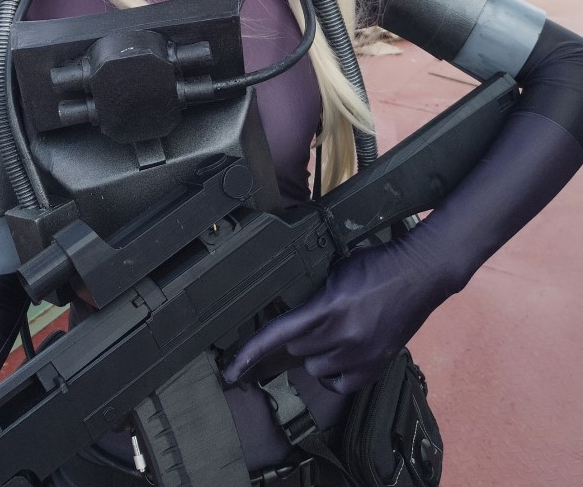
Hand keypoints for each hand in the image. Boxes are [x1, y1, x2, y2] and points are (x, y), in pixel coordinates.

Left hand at [223, 234, 448, 394]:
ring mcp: (361, 356)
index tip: (229, 371)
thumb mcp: (337, 269)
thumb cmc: (376, 263)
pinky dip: (333, 373)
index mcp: (329, 308)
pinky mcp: (376, 367)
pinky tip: (339, 354)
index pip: (279, 335)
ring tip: (331, 332)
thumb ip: (313, 293)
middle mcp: (343, 337)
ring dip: (315, 353)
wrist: (420, 274)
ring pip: (315, 368)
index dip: (249, 353)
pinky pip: (338, 384)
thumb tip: (290, 308)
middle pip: (297, 349)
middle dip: (298, 335)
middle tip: (312, 318)